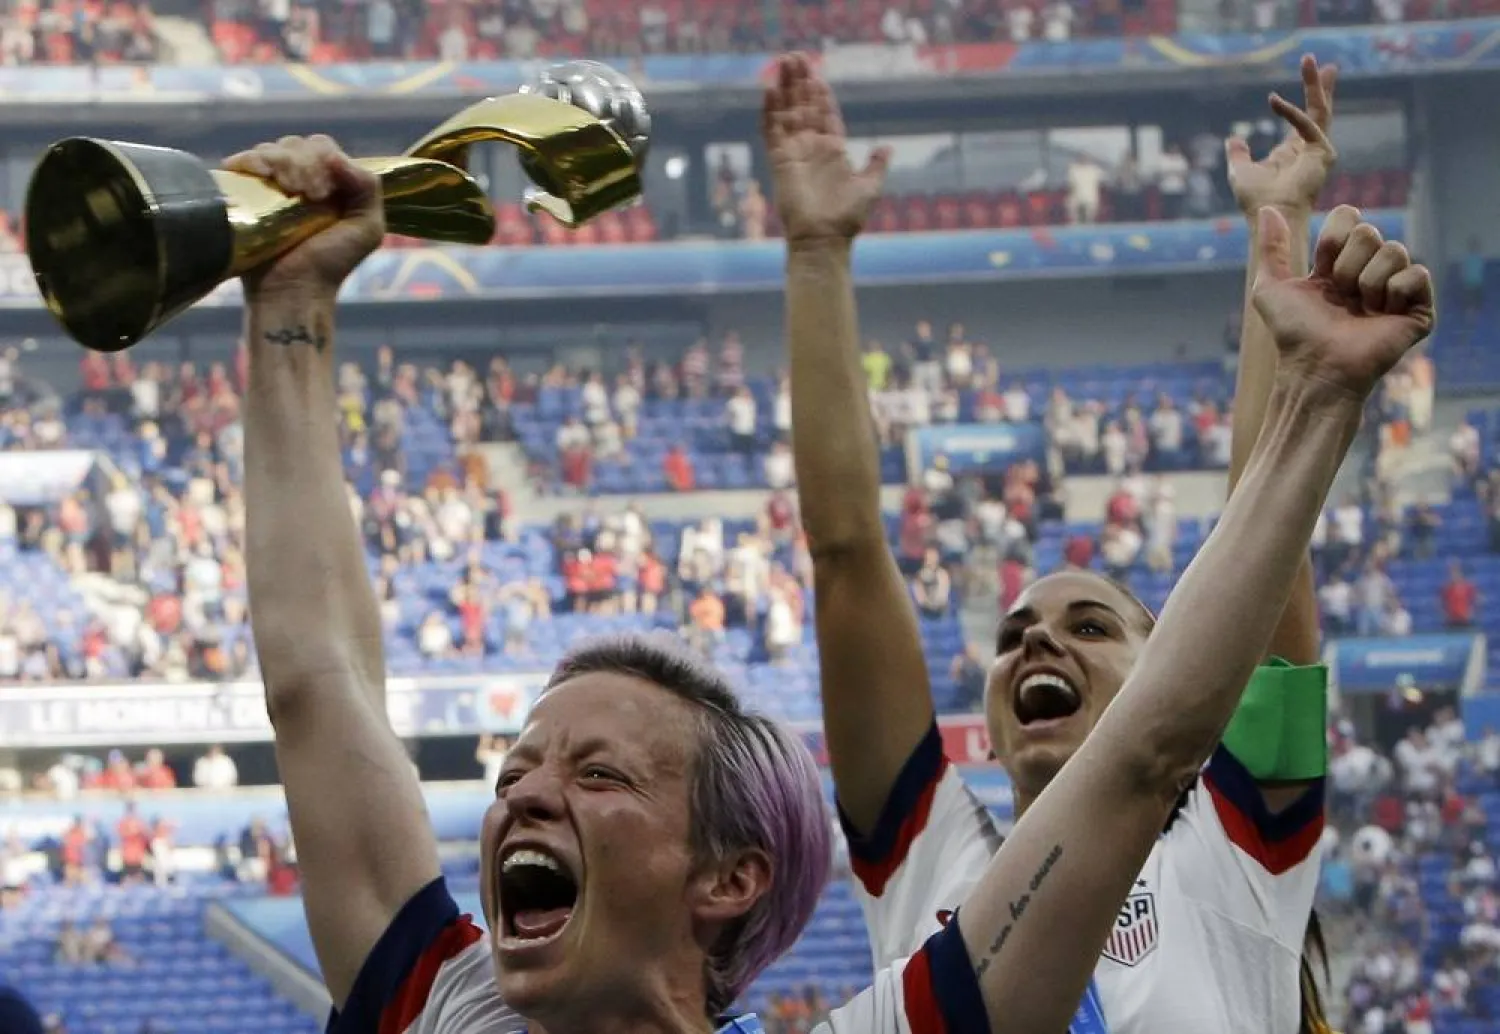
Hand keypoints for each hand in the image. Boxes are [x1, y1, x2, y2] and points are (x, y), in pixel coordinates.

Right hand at [222, 135, 384, 302]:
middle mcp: (299, 181)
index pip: (323, 147)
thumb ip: (368, 187)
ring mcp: (269, 186)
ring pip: (271, 149)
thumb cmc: (331, 263)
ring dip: (280, 162)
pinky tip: (260, 174)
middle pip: (296, 144)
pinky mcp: (243, 192)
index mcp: (330, 184)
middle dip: (302, 163)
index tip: (321, 192)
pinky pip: (244, 161)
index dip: (323, 161)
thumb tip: (333, 155)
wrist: (293, 289)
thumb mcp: (368, 228)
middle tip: (304, 194)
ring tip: (285, 190)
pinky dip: (251, 161)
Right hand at [762, 53, 889, 246]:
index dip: (820, 94)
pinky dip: (769, 110)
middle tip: (795, 56)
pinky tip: (769, 89)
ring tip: (782, 61)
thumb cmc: (847, 218)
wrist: (823, 239)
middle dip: (799, 81)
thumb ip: (876, 165)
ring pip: (786, 112)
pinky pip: (771, 130)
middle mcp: (812, 147)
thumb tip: (886, 148)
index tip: (817, 75)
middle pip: (803, 106)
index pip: (824, 114)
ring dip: (784, 87)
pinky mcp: (779, 160)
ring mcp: (794, 152)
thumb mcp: (869, 187)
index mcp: (832, 150)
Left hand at [1225, 55, 1337, 217]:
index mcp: (1292, 152)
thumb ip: (1238, 154)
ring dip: (1314, 84)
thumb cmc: (1256, 200)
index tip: (1306, 78)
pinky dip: (1289, 112)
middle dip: (1318, 85)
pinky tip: (1272, 100)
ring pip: (1320, 109)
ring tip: (1309, 60)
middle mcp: (1308, 149)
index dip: (1304, 98)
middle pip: (1317, 110)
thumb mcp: (1241, 170)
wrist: (1268, 214)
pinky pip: (1306, 124)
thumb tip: (1233, 139)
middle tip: (1316, 60)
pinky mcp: (1323, 153)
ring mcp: (1318, 150)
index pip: (1302, 119)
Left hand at [1252, 204, 1434, 398]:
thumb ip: (1270, 248)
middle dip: (1348, 265)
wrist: (1316, 365)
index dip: (1334, 239)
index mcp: (1338, 264)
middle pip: (1370, 232)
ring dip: (1368, 282)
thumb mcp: (1270, 288)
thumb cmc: (1292, 332)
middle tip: (1340, 296)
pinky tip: (1382, 315)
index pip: (1349, 218)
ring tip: (1360, 310)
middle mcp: (1369, 271)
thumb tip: (1267, 208)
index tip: (1321, 268)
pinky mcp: (1418, 308)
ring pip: (1395, 250)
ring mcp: (1395, 290)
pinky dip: (1395, 292)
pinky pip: (1417, 273)